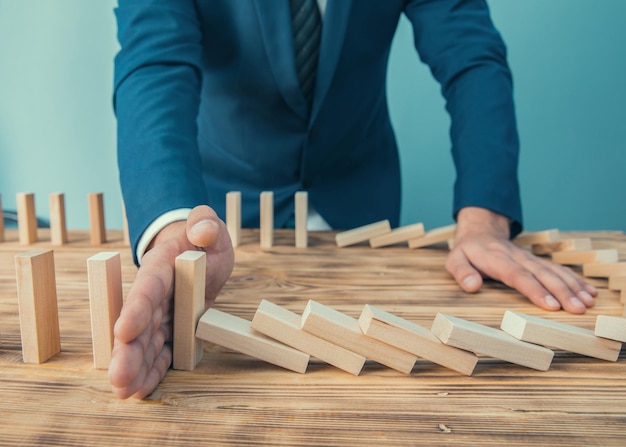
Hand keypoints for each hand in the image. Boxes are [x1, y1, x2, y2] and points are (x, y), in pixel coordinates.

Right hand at [108, 205, 233, 398]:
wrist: (198, 250)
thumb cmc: (202, 237)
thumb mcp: (209, 224)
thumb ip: (205, 222)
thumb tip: (201, 230)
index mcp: (161, 265)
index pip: (149, 287)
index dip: (136, 309)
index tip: (124, 331)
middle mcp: (156, 293)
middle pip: (141, 323)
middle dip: (128, 351)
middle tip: (118, 377)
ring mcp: (162, 313)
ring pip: (147, 342)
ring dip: (137, 367)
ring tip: (125, 393)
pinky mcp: (173, 327)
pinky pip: (163, 350)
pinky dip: (154, 370)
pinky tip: (142, 391)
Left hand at [445, 207, 596, 313]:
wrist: (481, 232)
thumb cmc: (467, 251)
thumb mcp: (455, 260)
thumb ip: (462, 272)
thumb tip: (472, 285)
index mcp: (498, 260)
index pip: (519, 276)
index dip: (535, 290)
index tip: (551, 305)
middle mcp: (518, 258)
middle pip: (542, 275)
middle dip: (562, 292)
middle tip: (578, 308)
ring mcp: (530, 259)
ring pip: (554, 271)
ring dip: (573, 286)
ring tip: (588, 302)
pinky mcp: (537, 261)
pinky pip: (558, 269)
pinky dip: (574, 280)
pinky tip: (589, 291)